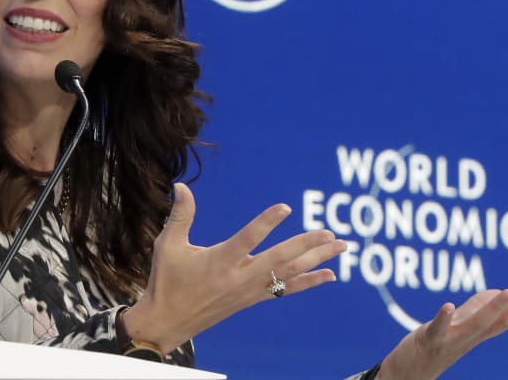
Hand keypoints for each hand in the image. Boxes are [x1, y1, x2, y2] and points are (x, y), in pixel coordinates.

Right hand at [122, 182, 346, 352]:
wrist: (167, 321)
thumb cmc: (166, 280)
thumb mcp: (169, 245)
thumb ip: (181, 215)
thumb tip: (181, 185)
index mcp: (220, 260)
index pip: (248, 239)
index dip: (266, 223)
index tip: (286, 208)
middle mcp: (240, 276)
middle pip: (281, 259)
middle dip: (308, 245)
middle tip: (331, 232)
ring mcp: (249, 290)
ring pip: (289, 273)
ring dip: (317, 260)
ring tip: (341, 247)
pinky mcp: (252, 299)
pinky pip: (286, 290)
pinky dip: (309, 282)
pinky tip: (329, 275)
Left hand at [379, 266, 507, 379]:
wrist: (412, 370)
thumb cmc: (438, 342)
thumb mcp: (461, 322)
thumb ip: (480, 307)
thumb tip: (503, 291)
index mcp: (480, 330)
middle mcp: (472, 336)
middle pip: (502, 320)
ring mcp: (452, 339)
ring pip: (477, 324)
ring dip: (494, 308)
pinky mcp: (430, 340)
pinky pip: (438, 329)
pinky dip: (444, 318)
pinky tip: (448, 305)